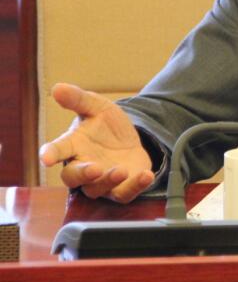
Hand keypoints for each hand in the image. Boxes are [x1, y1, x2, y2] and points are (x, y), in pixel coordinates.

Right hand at [39, 83, 154, 202]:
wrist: (129, 139)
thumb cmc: (105, 124)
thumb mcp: (97, 106)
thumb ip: (78, 99)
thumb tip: (57, 88)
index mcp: (73, 145)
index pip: (57, 150)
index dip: (50, 154)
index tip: (46, 158)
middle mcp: (83, 166)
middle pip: (72, 177)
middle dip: (82, 174)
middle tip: (94, 168)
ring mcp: (100, 180)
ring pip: (97, 189)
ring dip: (108, 181)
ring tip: (121, 170)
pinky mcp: (120, 188)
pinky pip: (124, 194)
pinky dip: (135, 186)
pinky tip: (146, 175)